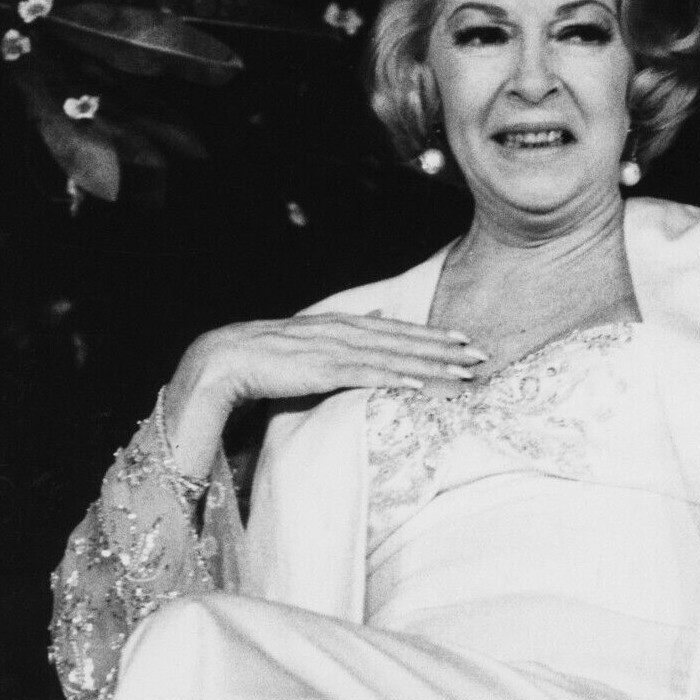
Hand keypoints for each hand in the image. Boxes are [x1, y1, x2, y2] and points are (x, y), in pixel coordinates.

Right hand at [165, 312, 489, 478]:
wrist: (219, 363)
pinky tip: (420, 381)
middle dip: (442, 347)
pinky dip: (394, 376)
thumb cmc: (259, 363)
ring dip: (429, 362)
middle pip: (400, 339)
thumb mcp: (307, 346)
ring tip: (463, 370)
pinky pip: (364, 374)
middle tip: (481, 354)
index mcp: (335, 327)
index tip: (463, 341)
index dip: (429, 335)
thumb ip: (342, 336)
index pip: (392, 331)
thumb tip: (378, 318)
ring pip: (390, 354)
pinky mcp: (319, 369)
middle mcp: (337, 332)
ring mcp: (329, 350)